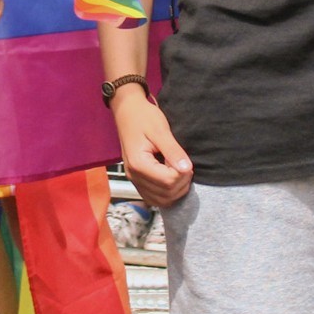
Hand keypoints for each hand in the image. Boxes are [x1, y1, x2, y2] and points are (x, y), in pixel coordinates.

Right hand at [114, 91, 192, 207]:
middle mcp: (134, 176)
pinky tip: (172, 178)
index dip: (182, 174)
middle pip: (165, 194)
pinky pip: (154, 198)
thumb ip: (173, 150)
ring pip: (161, 201)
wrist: (127, 112)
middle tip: (184, 164)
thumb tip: (186, 169)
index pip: (168, 182)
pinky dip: (167, 193)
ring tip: (179, 170)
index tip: (185, 159)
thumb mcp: (160, 130)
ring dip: (176, 190)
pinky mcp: (137, 180)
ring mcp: (134, 180)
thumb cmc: (143, 117)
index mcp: (138, 164)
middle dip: (181, 182)